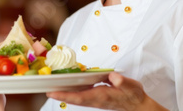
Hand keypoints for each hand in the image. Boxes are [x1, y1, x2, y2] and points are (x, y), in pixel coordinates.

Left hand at [46, 72, 167, 110]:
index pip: (80, 96)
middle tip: (46, 90)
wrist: (137, 105)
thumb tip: (113, 77)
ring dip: (64, 94)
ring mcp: (95, 99)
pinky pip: (80, 96)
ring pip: (76, 98)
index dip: (65, 95)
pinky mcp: (96, 97)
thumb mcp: (131, 86)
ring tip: (52, 88)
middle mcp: (96, 99)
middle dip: (60, 95)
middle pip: (74, 99)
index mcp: (102, 96)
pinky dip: (72, 92)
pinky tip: (67, 87)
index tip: (53, 93)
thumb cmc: (133, 95)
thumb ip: (122, 81)